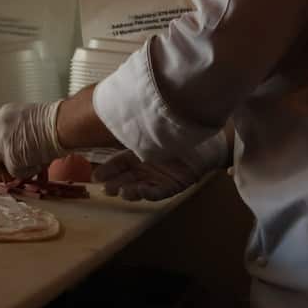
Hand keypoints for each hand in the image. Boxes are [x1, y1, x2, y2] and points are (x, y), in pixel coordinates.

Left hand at [0, 100, 64, 179]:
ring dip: (8, 171)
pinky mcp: (9, 157)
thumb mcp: (27, 119)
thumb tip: (12, 152)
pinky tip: (40, 165)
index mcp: (1, 116)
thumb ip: (14, 132)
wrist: (62, 124)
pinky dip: (28, 172)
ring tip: (27, 168)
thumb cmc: (54, 121)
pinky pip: (15, 173)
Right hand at [92, 129, 229, 201]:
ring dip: (131, 191)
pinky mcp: (175, 184)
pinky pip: (161, 191)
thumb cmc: (182, 129)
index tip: (95, 176)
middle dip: (116, 184)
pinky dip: (150, 193)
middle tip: (106, 189)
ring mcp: (161, 177)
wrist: (212, 136)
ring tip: (121, 192)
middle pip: (127, 178)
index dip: (108, 170)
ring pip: (141, 187)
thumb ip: (137, 129)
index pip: (119, 164)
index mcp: (140, 154)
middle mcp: (148, 168)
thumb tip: (114, 114)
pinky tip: (141, 191)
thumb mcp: (155, 129)